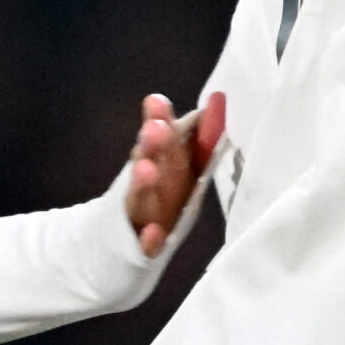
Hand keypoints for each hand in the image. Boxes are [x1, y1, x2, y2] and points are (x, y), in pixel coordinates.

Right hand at [122, 91, 224, 257]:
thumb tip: (219, 99)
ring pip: (139, 198)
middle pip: (147, 161)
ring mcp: (142, 214)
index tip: (156, 102)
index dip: (158, 118)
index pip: (160, 136)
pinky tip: (153, 233)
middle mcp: (148, 184)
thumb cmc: (164, 192)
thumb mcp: (180, 163)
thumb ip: (198, 134)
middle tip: (154, 128)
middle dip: (151, 144)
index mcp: (161, 162)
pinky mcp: (141, 246)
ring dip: (142, 183)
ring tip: (145, 169)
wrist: (126, 239)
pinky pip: (145, 244)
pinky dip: (148, 238)